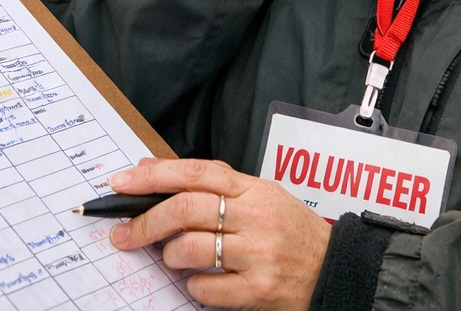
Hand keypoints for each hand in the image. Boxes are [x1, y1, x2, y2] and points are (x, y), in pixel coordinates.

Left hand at [109, 157, 330, 310]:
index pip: (197, 173)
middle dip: (146, 222)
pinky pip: (207, 288)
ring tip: (172, 258)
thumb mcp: (262, 197)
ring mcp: (258, 254)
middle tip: (124, 234)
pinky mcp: (259, 290)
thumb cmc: (293, 233)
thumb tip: (154, 171)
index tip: (123, 182)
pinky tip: (200, 282)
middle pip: (186, 209)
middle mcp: (256, 217)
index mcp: (254, 189)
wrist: (336, 269)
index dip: (154, 175)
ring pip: (191, 248)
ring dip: (170, 256)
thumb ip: (215, 186)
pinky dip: (194, 286)